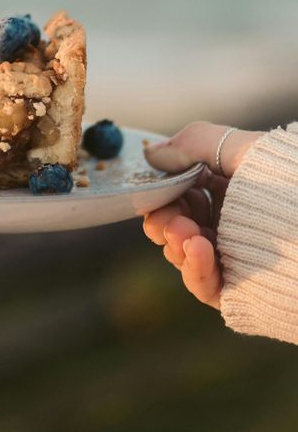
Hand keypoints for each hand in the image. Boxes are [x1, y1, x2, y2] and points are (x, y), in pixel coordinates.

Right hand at [142, 122, 261, 309]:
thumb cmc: (290, 182)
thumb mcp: (244, 149)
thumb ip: (193, 144)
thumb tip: (152, 152)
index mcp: (229, 188)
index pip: (180, 192)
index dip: (161, 192)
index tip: (149, 192)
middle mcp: (228, 222)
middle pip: (176, 224)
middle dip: (165, 220)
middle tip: (163, 220)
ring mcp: (231, 255)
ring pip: (183, 254)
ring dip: (176, 242)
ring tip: (184, 233)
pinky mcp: (236, 287)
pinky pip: (204, 283)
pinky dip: (193, 267)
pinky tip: (195, 249)